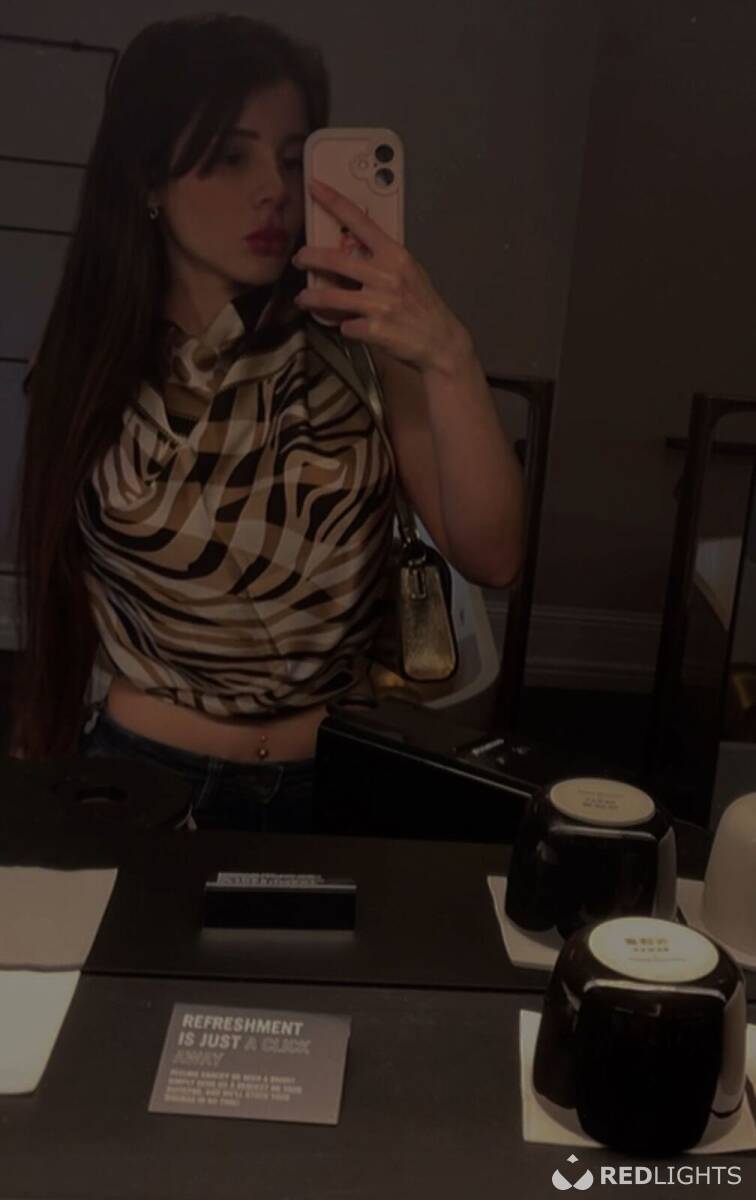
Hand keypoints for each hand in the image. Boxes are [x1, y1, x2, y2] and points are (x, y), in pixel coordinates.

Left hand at [292, 178, 472, 374]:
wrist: (440, 341)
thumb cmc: (422, 305)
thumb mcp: (409, 271)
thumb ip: (384, 258)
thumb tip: (354, 245)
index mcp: (395, 255)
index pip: (360, 221)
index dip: (334, 201)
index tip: (314, 187)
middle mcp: (386, 275)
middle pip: (335, 259)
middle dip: (309, 258)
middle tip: (298, 259)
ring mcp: (380, 303)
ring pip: (331, 297)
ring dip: (311, 298)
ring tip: (303, 299)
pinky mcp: (374, 330)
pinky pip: (345, 326)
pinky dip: (343, 326)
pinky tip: (349, 327)